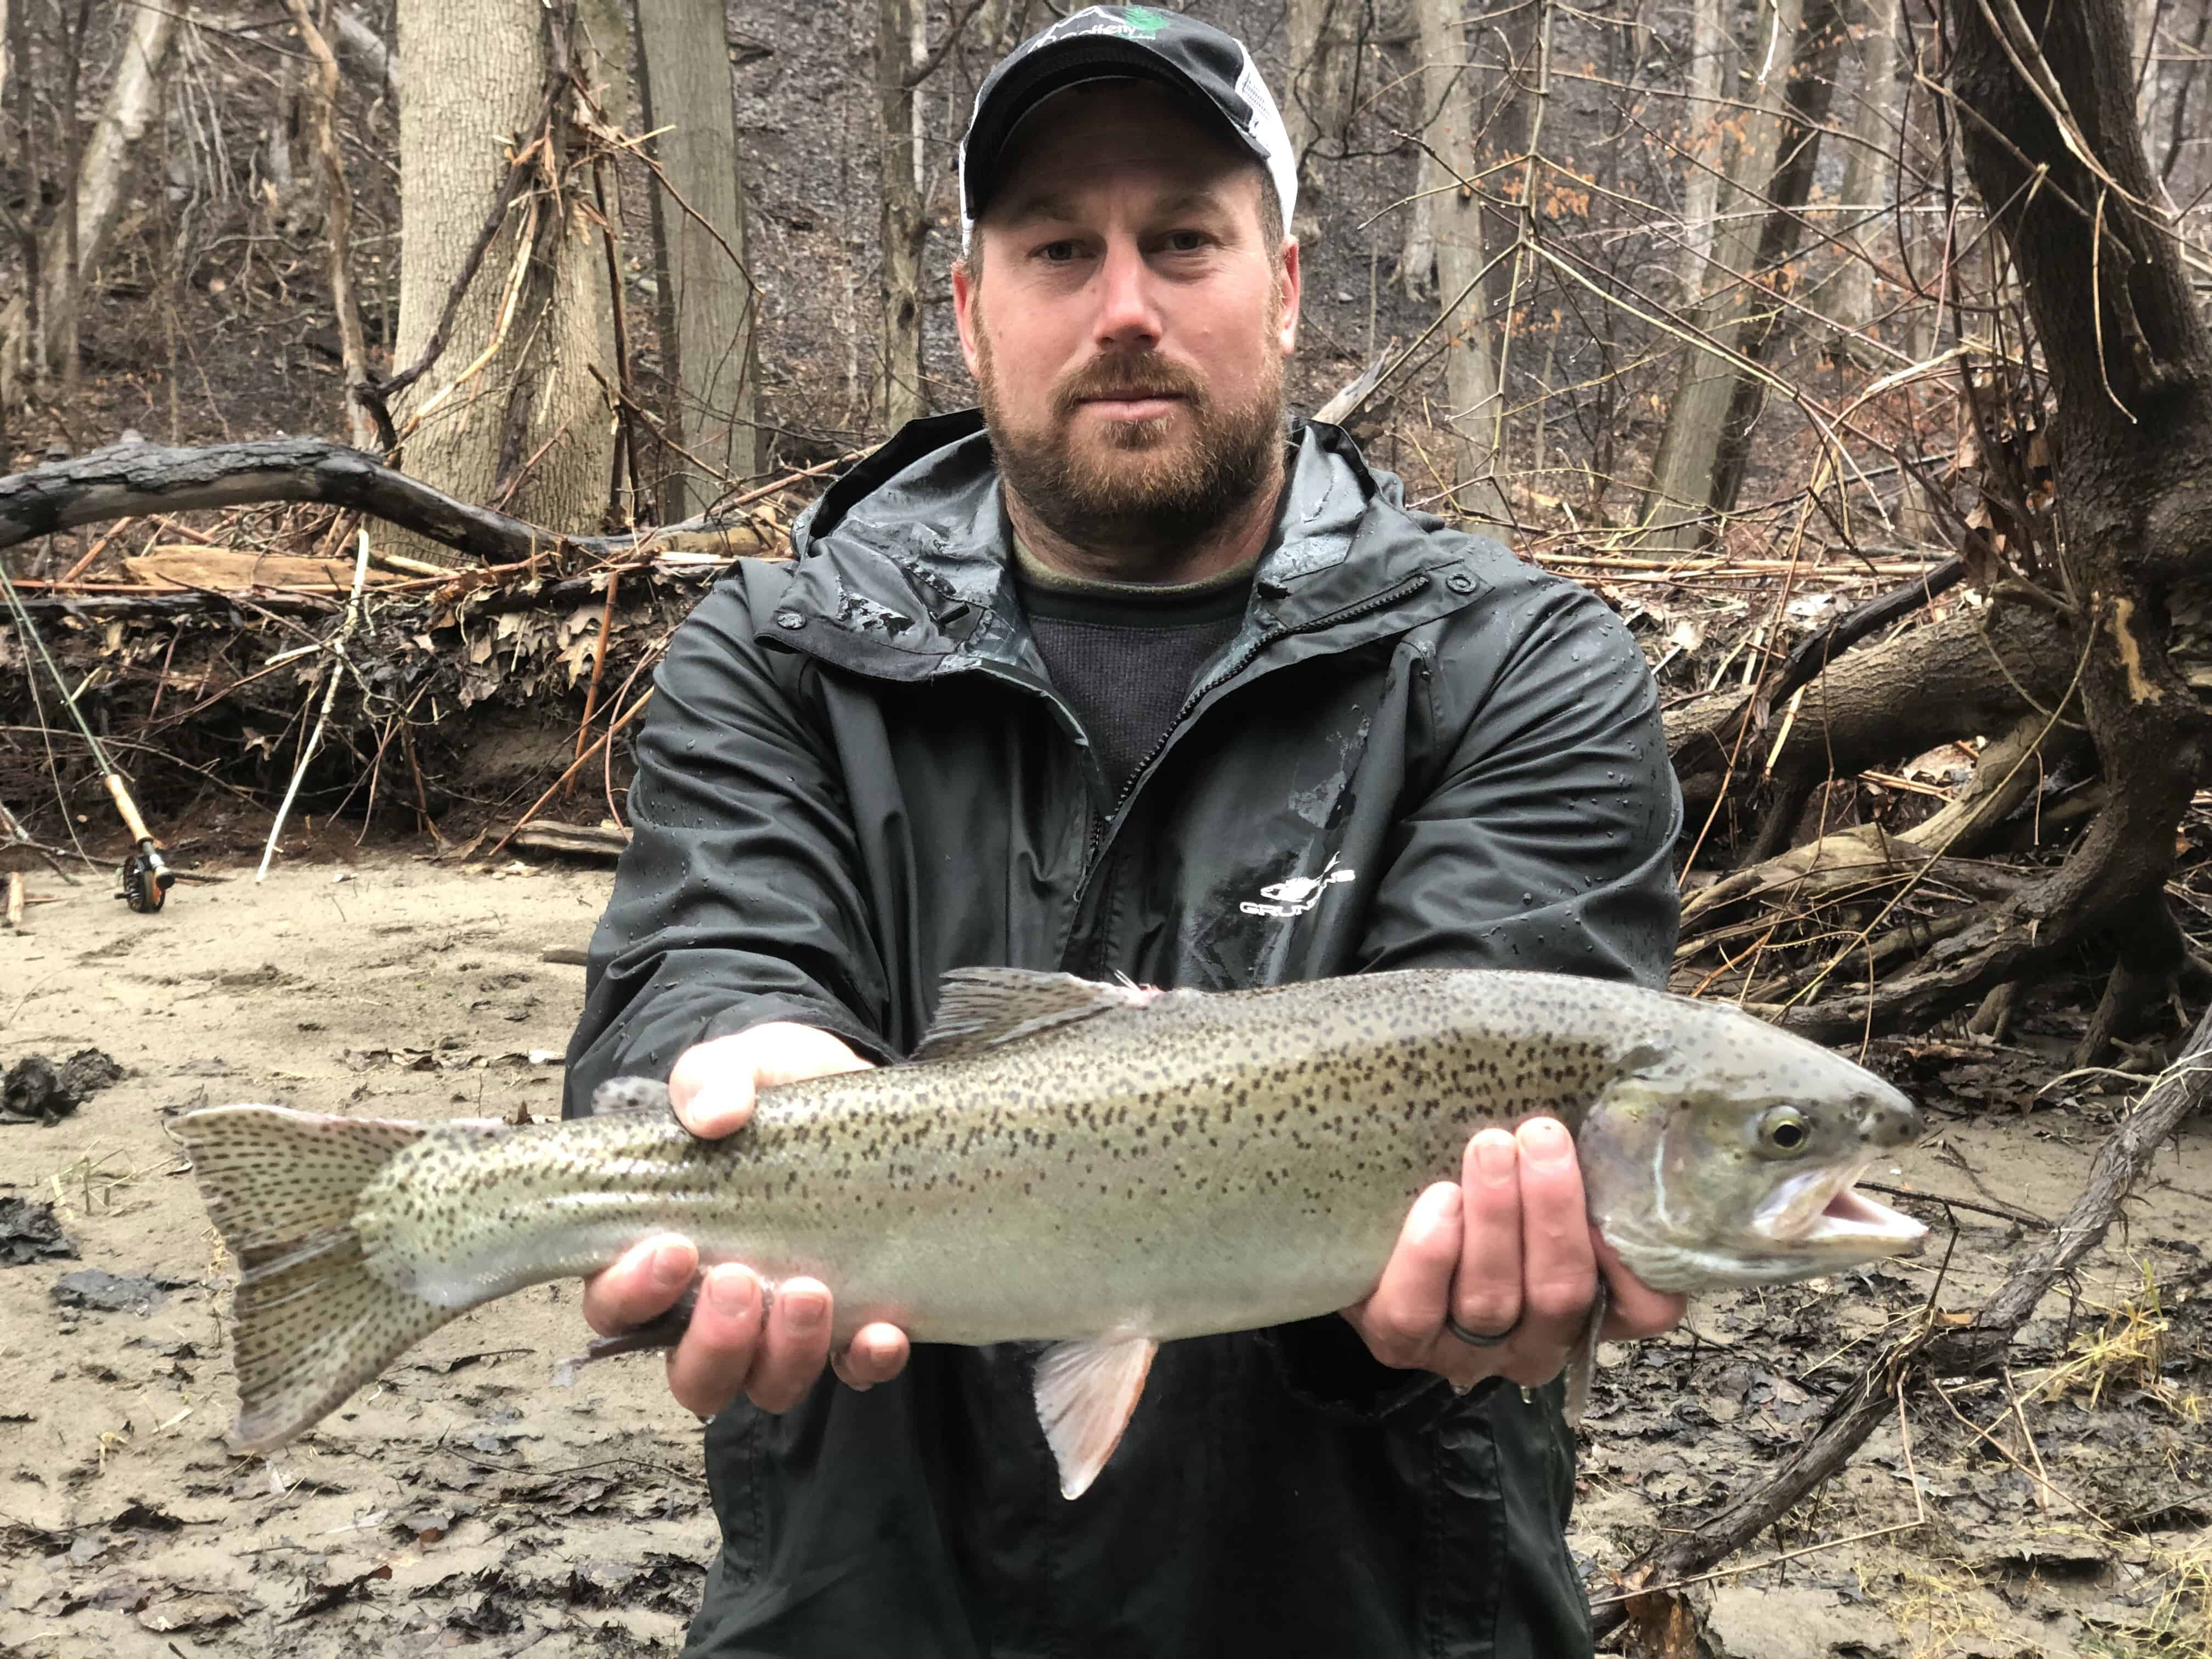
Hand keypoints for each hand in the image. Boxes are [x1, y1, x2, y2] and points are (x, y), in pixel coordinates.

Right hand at [580, 1022, 912, 1415]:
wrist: (851, 1089)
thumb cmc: (773, 1091)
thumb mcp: (742, 1065)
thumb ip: (712, 1078)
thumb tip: (712, 1112)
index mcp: (660, 1254)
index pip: (616, 1305)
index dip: (631, 1293)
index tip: (672, 1248)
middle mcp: (712, 1309)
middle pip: (692, 1372)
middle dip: (712, 1341)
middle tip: (738, 1279)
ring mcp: (782, 1326)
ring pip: (766, 1383)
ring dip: (785, 1353)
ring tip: (809, 1292)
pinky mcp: (850, 1323)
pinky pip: (853, 1371)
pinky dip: (865, 1362)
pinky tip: (883, 1331)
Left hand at [1341, 1117, 1685, 1390]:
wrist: (1373, 1226)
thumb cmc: (1475, 1186)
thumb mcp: (1532, 1178)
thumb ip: (1565, 1162)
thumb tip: (1595, 1096)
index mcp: (1587, 1307)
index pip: (1647, 1308)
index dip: (1640, 1263)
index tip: (1616, 1188)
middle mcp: (1535, 1342)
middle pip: (1561, 1293)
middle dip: (1553, 1209)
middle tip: (1541, 1134)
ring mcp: (1467, 1352)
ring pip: (1493, 1299)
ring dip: (1496, 1216)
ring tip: (1489, 1146)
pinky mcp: (1400, 1344)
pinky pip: (1417, 1312)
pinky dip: (1431, 1255)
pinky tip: (1440, 1199)